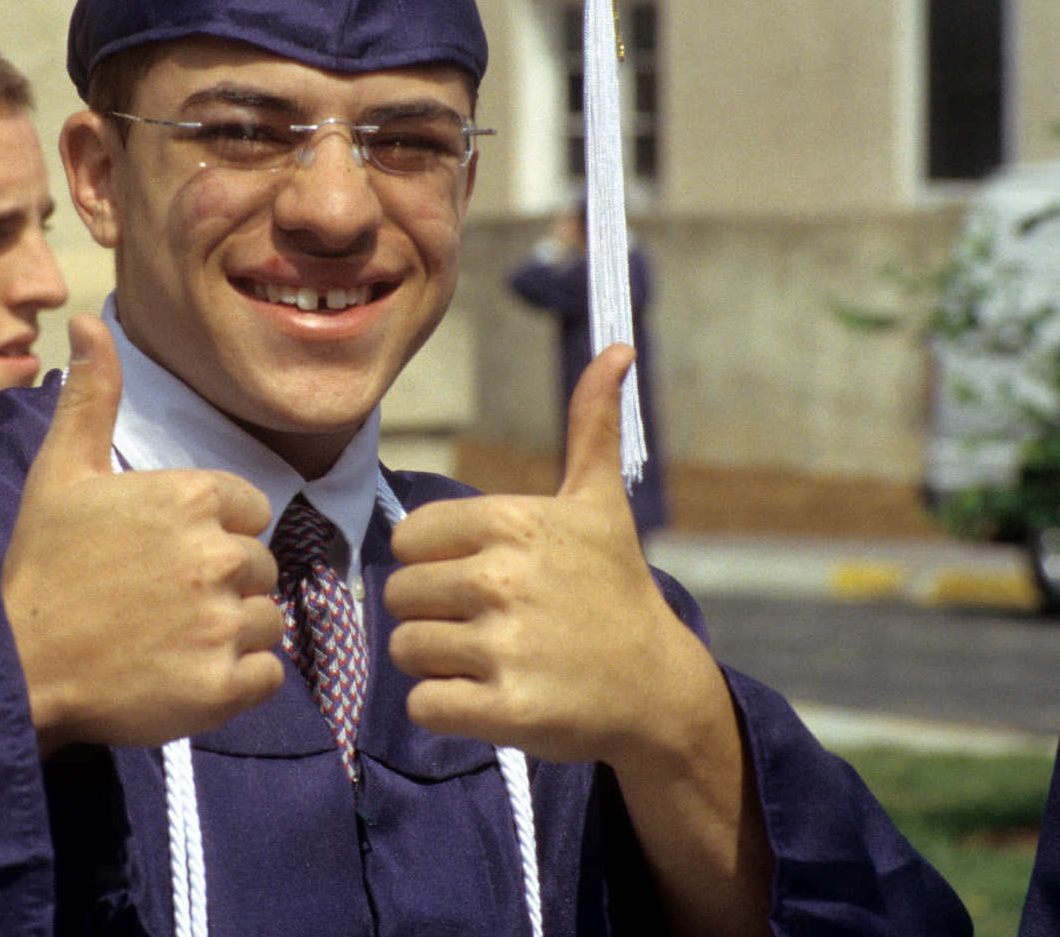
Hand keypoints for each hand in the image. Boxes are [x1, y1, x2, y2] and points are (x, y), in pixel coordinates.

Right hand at [2, 315, 284, 753]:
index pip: (248, 510)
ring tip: (168, 640)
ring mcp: (222, 623)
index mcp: (191, 496)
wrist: (19, 667)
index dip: (210, 532)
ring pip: (267, 621)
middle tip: (159, 603)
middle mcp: (217, 555)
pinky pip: (267, 676)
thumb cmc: (43, 567)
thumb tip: (88, 320)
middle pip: (259, 566)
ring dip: (230, 634)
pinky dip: (237, 683)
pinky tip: (185, 675)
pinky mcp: (224, 687)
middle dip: (222, 584)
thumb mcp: (61, 472)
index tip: (161, 556)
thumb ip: (93, 396)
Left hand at [385, 346, 770, 935]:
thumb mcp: (600, 504)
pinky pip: (423, 705)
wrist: (658, 687)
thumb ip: (591, 425)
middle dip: (433, 613)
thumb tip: (618, 348)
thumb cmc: (614, 588)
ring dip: (437, 663)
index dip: (433, 562)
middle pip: (401, 594)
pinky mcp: (508, 711)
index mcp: (515, 522)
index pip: (408, 539)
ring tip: (492, 659)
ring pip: (406, 649)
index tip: (482, 575)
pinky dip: (446, 708)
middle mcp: (507, 578)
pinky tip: (490, 698)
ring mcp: (507, 646)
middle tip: (489, 624)